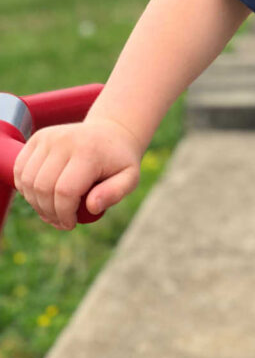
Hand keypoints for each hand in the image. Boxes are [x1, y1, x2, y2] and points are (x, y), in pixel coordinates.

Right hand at [13, 118, 142, 229]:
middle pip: (42, 187)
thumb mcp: (130, 178)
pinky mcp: (38, 138)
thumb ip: (115, 193)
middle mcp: (64, 142)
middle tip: (61, 221)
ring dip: (35, 203)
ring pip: (28, 180)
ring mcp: (48, 138)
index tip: (71, 224)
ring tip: (52, 212)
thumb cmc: (119, 161)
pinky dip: (26, 189)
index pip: (65, 191)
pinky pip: (21, 170)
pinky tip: (41, 197)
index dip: (64, 214)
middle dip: (49, 212)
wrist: (110, 133)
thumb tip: (92, 207)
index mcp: (88, 153)